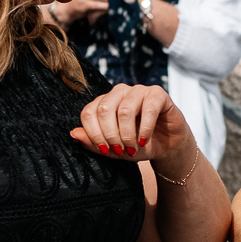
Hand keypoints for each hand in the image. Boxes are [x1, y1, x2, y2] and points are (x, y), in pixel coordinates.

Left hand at [70, 83, 196, 168]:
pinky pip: (148, 108)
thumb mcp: (114, 150)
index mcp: (104, 103)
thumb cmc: (139, 145)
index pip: (88, 112)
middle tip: (120, 151)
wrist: (167, 147)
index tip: (105, 150)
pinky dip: (145, 128)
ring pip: (125, 110)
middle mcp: (119, 92)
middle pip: (104, 109)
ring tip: (133, 148)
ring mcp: (138, 90)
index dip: (94, 133)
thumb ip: (94, 143)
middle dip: (111, 135)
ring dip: (128, 134)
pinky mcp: (158, 93)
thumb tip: (73, 133)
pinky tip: (145, 140)